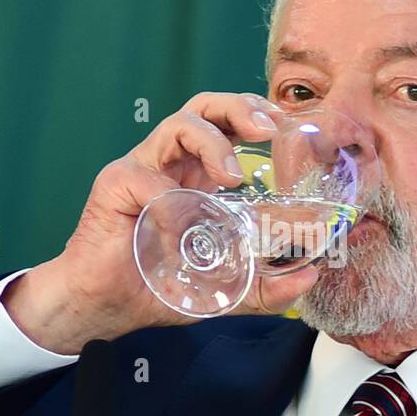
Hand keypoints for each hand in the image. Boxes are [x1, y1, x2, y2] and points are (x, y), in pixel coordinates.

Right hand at [1, 92, 319, 353]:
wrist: (106, 309)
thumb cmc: (157, 288)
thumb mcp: (226, 289)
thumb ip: (266, 286)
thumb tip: (310, 275)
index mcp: (197, 176)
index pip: (229, 125)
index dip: (259, 116)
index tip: (291, 129)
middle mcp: (171, 164)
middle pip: (206, 107)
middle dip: (241, 107)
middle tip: (269, 129)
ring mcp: (143, 169)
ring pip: (179, 124)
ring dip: (213, 142)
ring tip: (233, 175)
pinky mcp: (116, 184)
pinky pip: (147, 177)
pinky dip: (169, 198)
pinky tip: (177, 225)